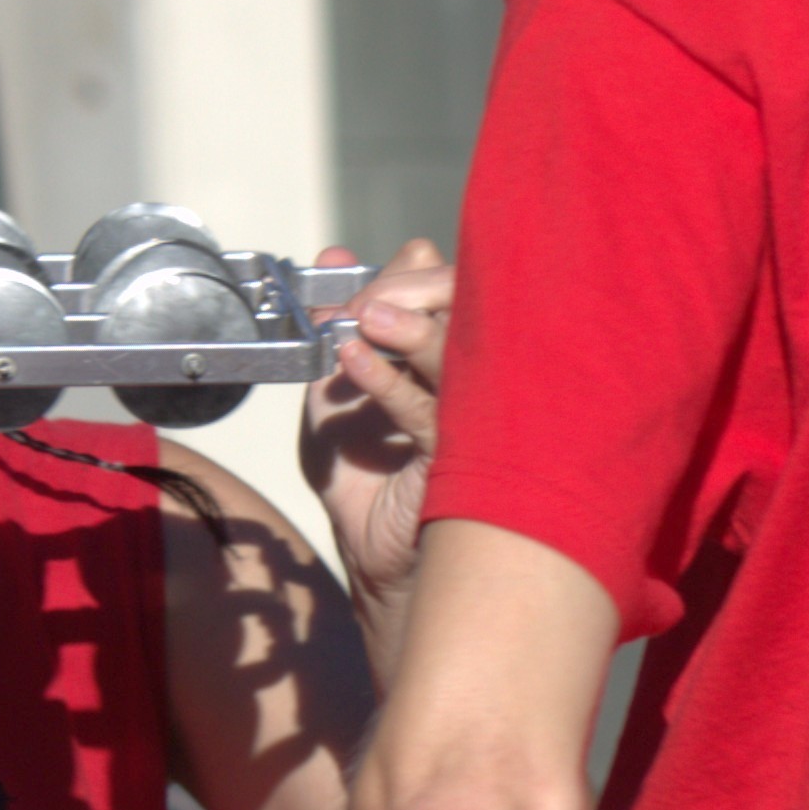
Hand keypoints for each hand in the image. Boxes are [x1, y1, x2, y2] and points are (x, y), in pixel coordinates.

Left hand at [299, 239, 450, 645]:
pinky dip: (390, 379)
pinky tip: (354, 360)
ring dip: (411, 324)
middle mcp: (473, 374)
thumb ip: (336, 324)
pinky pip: (433, 408)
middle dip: (408, 290)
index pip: (446, 284)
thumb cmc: (362, 475)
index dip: (400, 275)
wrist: (370, 554)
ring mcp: (476, 412)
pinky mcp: (464, 457)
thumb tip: (334, 256)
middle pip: (466, 302)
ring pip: (462, 348)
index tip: (347, 289)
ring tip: (365, 320)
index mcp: (449, 349)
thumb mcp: (332, 389)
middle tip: (359, 306)